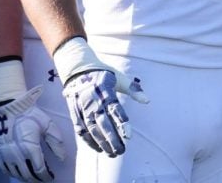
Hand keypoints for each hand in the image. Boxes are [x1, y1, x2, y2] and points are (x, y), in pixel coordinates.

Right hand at [0, 86, 67, 180]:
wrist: (9, 107)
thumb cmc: (30, 115)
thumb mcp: (47, 125)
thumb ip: (56, 142)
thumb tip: (62, 158)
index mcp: (30, 147)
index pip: (39, 169)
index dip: (46, 176)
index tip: (51, 177)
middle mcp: (17, 155)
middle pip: (27, 175)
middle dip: (36, 179)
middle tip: (42, 179)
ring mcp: (5, 155)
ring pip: (16, 174)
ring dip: (25, 177)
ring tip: (32, 177)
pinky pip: (5, 169)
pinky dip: (13, 173)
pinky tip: (19, 172)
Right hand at [53, 37, 147, 156]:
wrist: (76, 68)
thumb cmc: (103, 74)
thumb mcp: (118, 78)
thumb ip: (133, 89)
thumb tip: (147, 101)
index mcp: (104, 89)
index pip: (114, 108)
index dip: (121, 122)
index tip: (129, 136)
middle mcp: (92, 99)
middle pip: (102, 122)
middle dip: (112, 138)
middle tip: (121, 150)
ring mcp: (82, 107)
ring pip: (92, 128)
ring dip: (102, 142)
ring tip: (113, 153)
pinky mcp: (74, 113)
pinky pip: (81, 130)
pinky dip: (89, 141)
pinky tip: (99, 149)